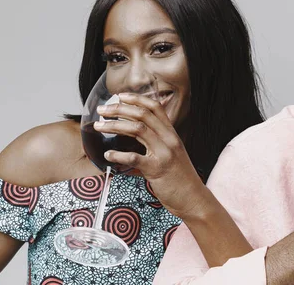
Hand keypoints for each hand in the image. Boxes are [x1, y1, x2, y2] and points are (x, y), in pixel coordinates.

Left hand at [93, 93, 205, 218]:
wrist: (193, 198)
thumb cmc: (180, 178)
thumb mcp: (173, 154)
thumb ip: (158, 142)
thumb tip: (136, 133)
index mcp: (172, 134)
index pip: (155, 107)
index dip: (137, 98)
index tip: (120, 96)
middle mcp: (169, 140)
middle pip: (142, 115)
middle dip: (119, 109)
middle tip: (103, 110)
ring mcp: (164, 153)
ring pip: (137, 129)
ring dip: (114, 125)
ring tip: (99, 126)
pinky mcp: (157, 170)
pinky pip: (134, 157)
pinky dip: (118, 155)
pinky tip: (108, 154)